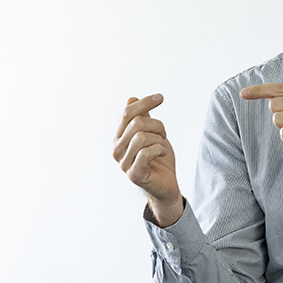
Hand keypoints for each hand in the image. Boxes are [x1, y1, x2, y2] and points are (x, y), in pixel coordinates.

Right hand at [114, 94, 183, 227]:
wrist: (166, 184)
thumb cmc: (159, 158)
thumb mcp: (152, 134)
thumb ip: (142, 118)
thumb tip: (131, 98)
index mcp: (118, 136)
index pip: (127, 112)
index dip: (144, 102)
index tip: (161, 97)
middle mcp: (116, 149)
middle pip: (136, 123)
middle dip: (157, 126)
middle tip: (164, 135)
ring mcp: (123, 162)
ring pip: (142, 137)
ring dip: (159, 139)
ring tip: (162, 147)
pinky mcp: (133, 174)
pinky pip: (146, 152)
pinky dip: (159, 150)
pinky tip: (161, 155)